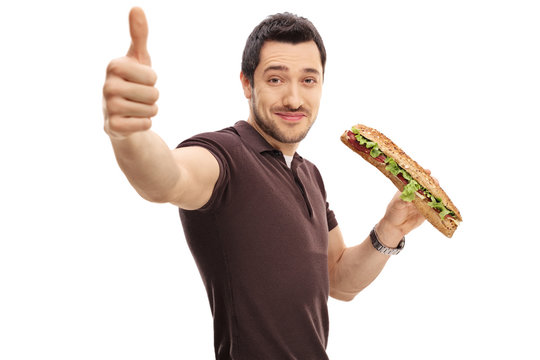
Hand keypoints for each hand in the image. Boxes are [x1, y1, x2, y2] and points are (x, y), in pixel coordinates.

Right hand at [103, 7, 158, 138]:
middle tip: (138, 97)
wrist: (122, 115)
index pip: (152, 76)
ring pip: (151, 110)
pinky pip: (145, 124)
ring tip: (136, 108)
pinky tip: (133, 121)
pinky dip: (145, 124)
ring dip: (149, 111)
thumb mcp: (138, 59)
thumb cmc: (133, 83)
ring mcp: (108, 107)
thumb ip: (139, 35)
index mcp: (114, 67)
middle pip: (153, 94)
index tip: (140, 81)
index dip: (152, 80)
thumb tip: (137, 7)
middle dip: (152, 98)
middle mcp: (107, 86)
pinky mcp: (112, 127)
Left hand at [375, 170, 437, 245]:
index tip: (427, 171)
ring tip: (440, 192)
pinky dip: (440, 206)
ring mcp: (423, 201)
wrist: (396, 226)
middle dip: (433, 182)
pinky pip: (435, 207)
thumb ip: (403, 199)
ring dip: (438, 193)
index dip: (423, 174)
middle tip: (435, 182)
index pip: (417, 178)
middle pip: (427, 185)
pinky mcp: (427, 211)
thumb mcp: (397, 204)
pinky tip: (445, 205)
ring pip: (433, 195)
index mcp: (408, 188)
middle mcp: (417, 193)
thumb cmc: (394, 212)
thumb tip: (409, 196)